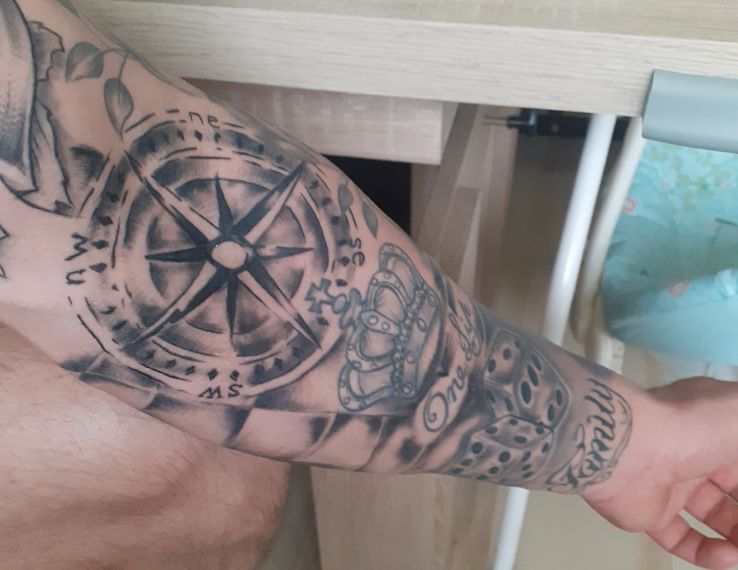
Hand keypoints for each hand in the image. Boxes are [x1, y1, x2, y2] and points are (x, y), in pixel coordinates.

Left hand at [583, 377, 737, 569]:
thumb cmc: (686, 423)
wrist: (627, 446)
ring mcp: (672, 483)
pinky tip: (728, 559)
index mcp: (716, 427)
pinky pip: (683, 539)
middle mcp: (694, 453)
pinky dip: (707, 554)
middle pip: (735, 490)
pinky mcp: (650, 512)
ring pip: (716, 517)